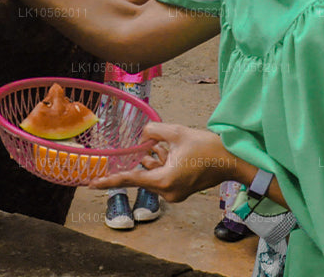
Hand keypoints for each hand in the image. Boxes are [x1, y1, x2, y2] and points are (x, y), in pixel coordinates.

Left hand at [89, 122, 238, 203]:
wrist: (232, 161)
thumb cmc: (207, 147)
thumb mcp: (177, 133)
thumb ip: (154, 131)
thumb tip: (142, 133)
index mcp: (165, 180)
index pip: (131, 179)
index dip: (109, 181)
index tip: (91, 184)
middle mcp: (168, 191)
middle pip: (143, 176)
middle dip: (142, 161)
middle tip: (146, 149)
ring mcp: (175, 193)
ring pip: (153, 176)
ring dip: (155, 161)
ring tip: (166, 147)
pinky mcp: (181, 190)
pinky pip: (162, 178)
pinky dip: (162, 165)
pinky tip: (169, 152)